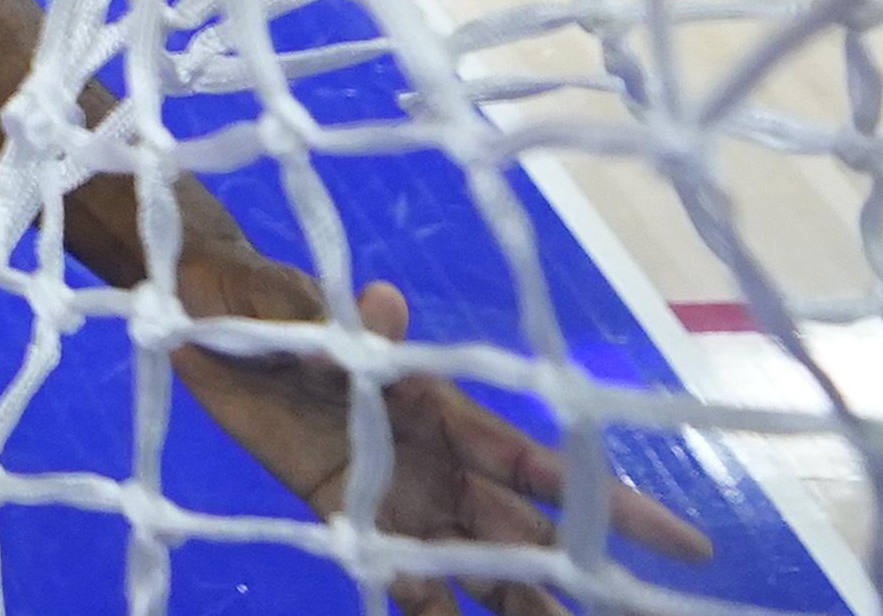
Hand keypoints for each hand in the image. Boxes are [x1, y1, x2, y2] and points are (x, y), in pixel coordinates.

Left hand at [171, 272, 712, 612]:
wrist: (202, 315)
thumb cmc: (257, 298)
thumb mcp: (292, 302)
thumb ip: (341, 317)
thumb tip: (386, 307)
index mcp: (440, 412)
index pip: (538, 465)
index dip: (606, 502)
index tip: (681, 542)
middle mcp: (435, 465)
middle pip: (523, 537)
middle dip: (575, 584)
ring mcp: (396, 497)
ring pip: (474, 571)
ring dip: (516, 611)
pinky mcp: (345, 518)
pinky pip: (398, 583)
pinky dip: (426, 614)